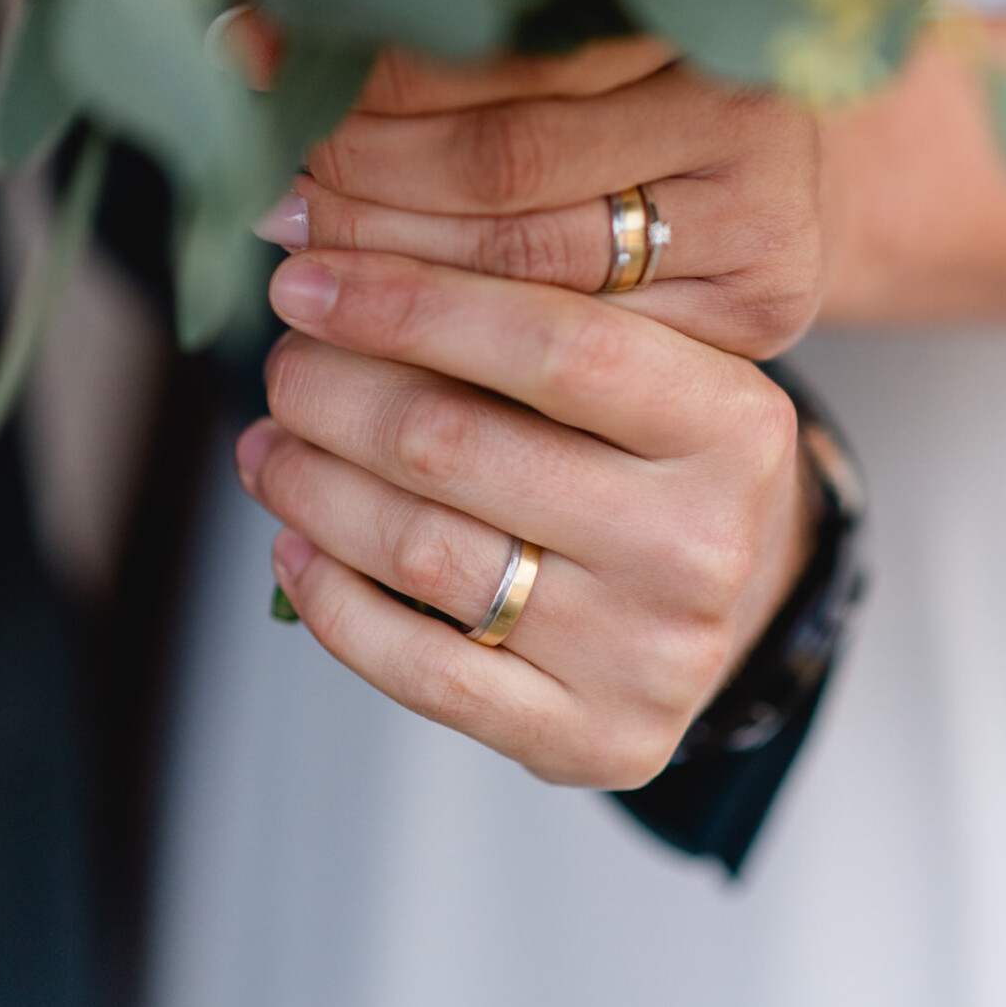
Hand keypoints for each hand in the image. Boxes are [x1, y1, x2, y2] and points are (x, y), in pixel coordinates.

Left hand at [235, 246, 811, 787]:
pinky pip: (422, 673)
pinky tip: (295, 544)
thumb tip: (330, 267)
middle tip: (283, 368)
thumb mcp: (643, 359)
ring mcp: (652, 653)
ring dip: (314, 489)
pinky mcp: (596, 739)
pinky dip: (333, 602)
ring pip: (422, 555)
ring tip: (271, 447)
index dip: (407, 306)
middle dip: (334, 395)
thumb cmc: (656, 455)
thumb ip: (523, 308)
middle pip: (458, 447)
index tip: (305, 284)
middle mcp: (704, 543)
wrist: (735, 599)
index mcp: (735, 422)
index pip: (552, 344)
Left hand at [249, 29, 823, 359]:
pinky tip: (379, 345)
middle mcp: (752, 135)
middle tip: (282, 202)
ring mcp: (762, 247)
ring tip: (306, 276)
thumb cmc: (640, 128)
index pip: (494, 65)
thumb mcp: (570, 66)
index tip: (272, 82)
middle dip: (368, 183)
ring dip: (392, 277)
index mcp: (696, 28)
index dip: (373, 83)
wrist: (761, 224)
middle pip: (503, 166)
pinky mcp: (751, 347)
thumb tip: (247, 36)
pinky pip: (567, 361)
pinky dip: (455, 357)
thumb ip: (450, 55)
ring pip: (526, 279)